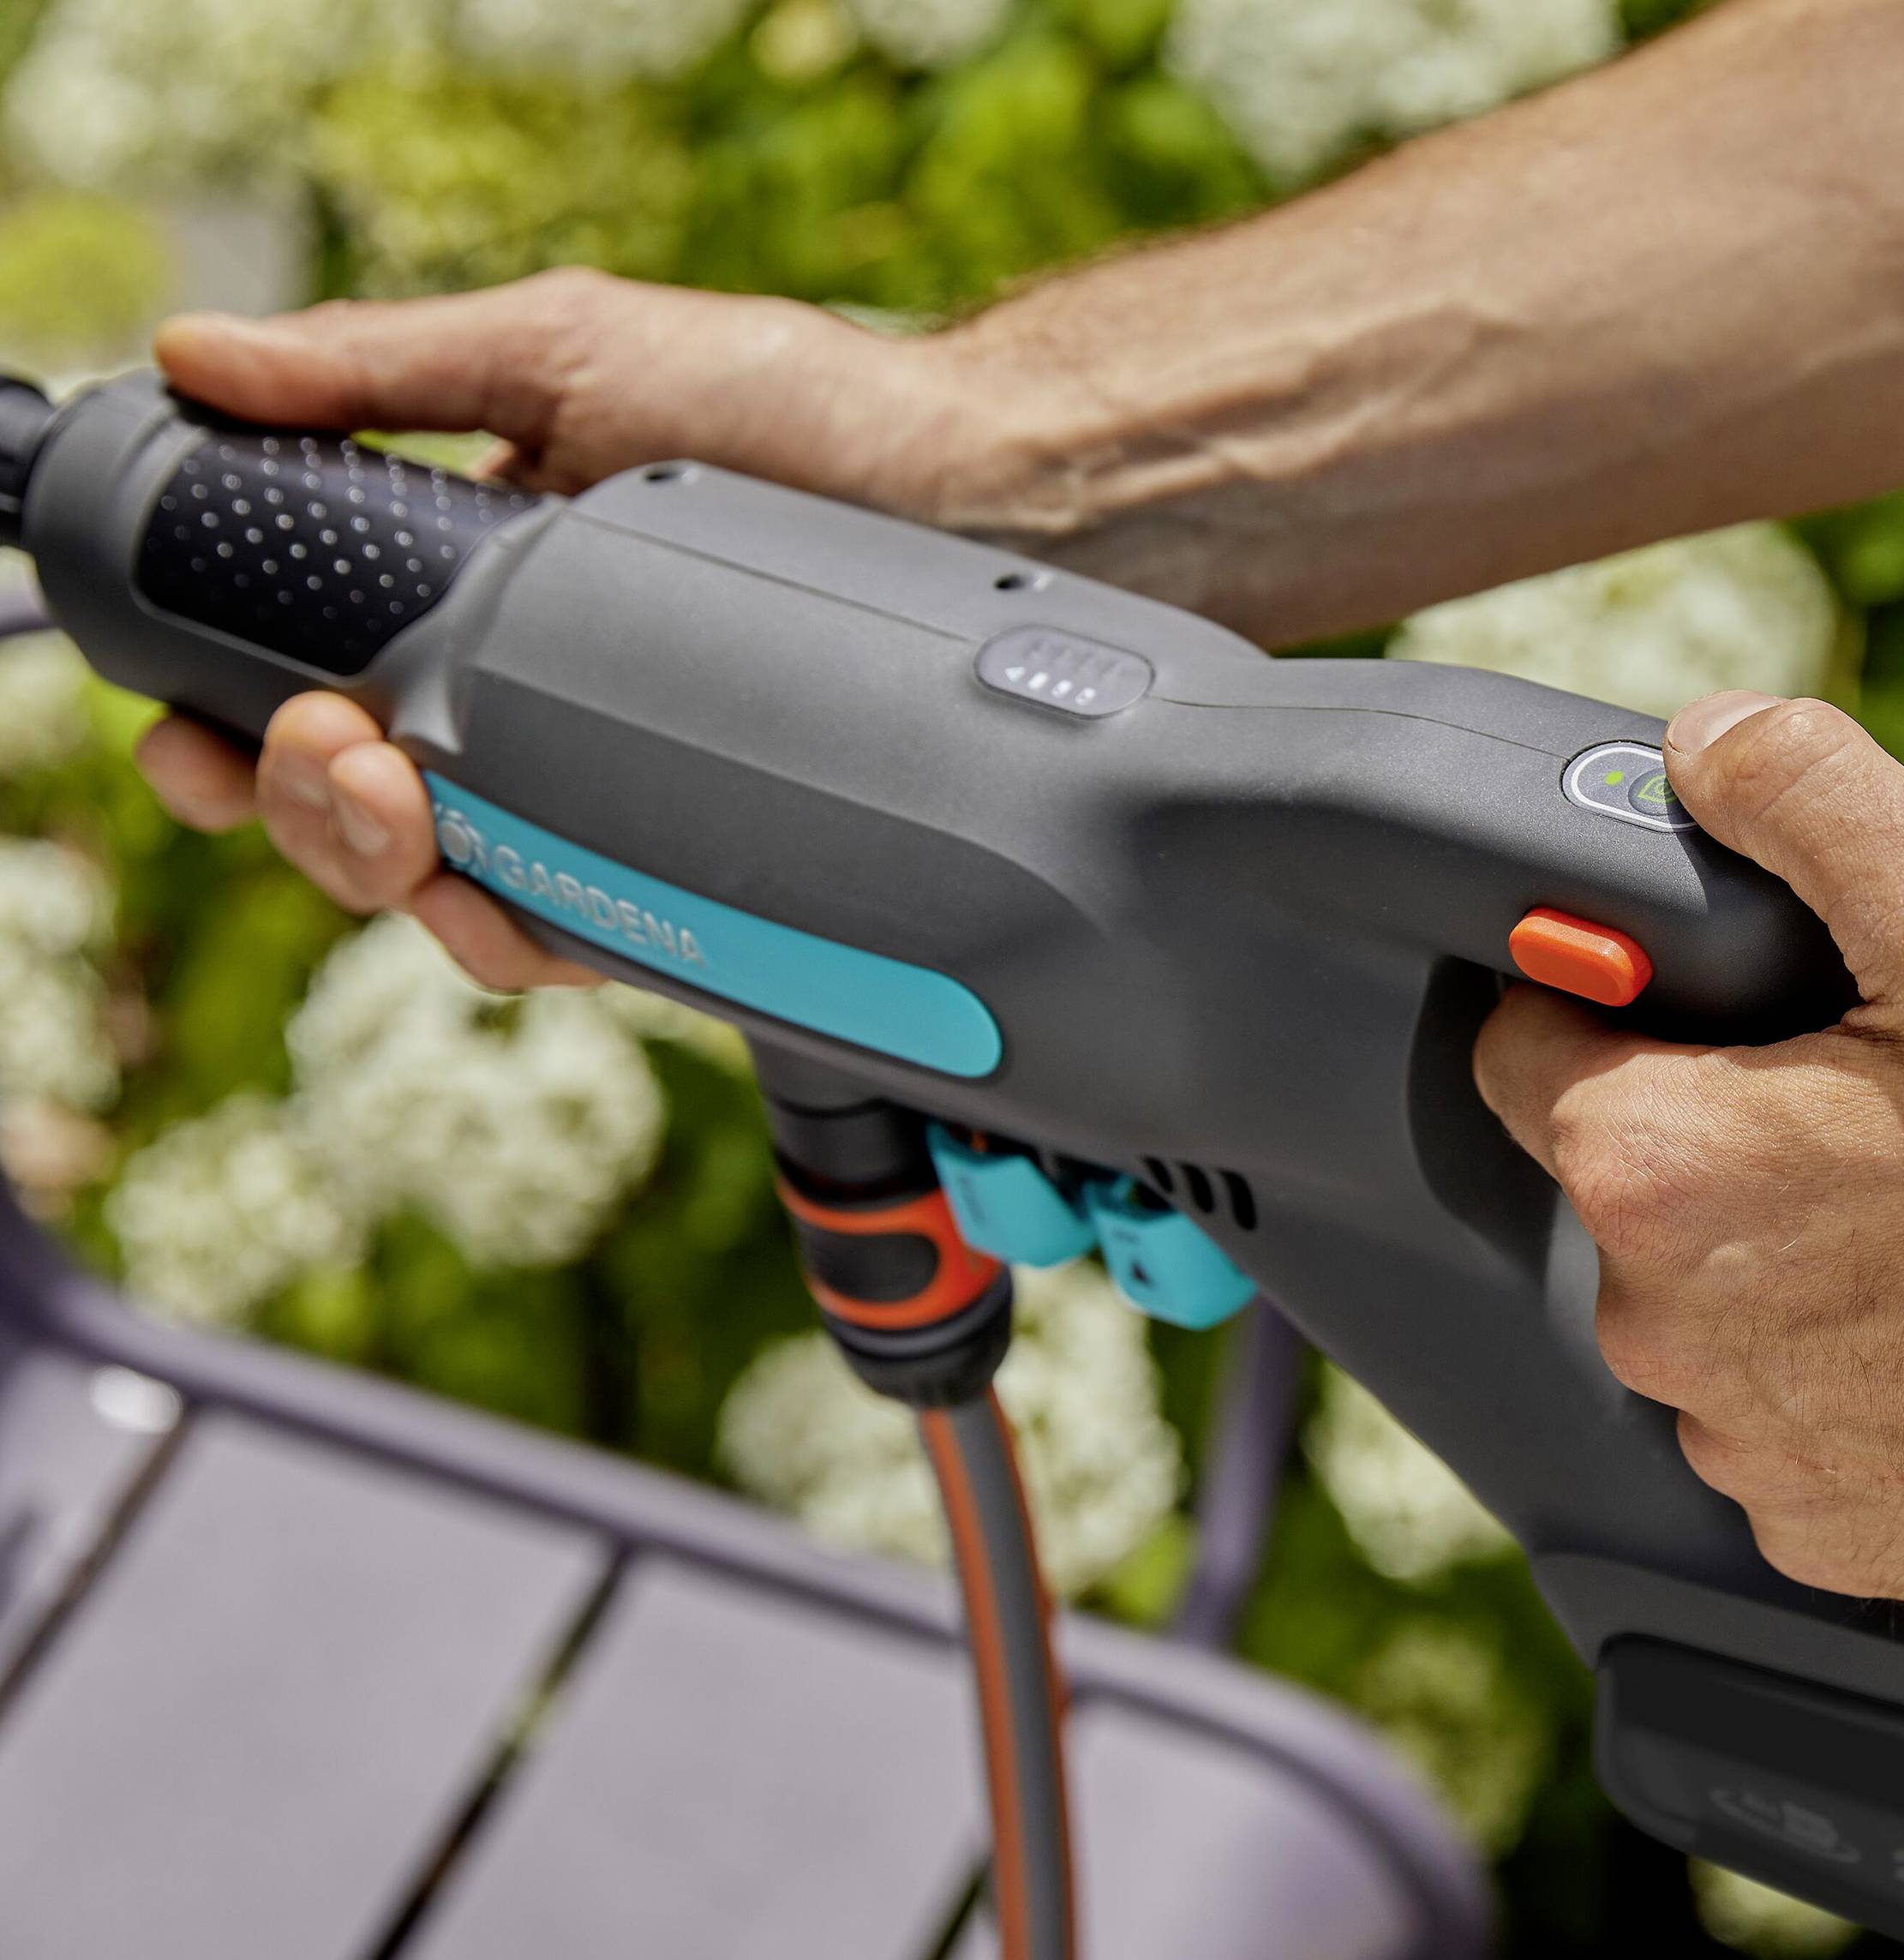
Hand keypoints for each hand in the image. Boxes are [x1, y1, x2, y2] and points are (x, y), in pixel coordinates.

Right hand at [131, 269, 983, 987]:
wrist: (982, 496)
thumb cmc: (799, 411)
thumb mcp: (572, 357)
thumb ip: (388, 368)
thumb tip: (200, 357)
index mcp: (470, 597)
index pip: (310, 689)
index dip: (235, 732)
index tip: (198, 739)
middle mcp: (525, 709)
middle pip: (352, 811)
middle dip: (303, 803)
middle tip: (335, 752)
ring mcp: (605, 797)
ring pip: (440, 890)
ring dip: (380, 872)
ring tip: (409, 814)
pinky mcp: (691, 870)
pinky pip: (569, 939)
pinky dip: (510, 939)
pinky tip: (495, 907)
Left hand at [1475, 692, 1903, 1643]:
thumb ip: (1808, 797)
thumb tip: (1702, 740)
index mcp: (1649, 1166)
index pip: (1521, 1035)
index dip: (1611, 989)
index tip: (1717, 992)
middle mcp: (1652, 1322)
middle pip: (1623, 1169)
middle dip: (1723, 1119)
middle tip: (1879, 1096)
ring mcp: (1728, 1439)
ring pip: (1706, 1294)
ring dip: (1787, 1247)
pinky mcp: (1806, 1522)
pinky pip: (1782, 1406)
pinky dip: (1845, 1362)